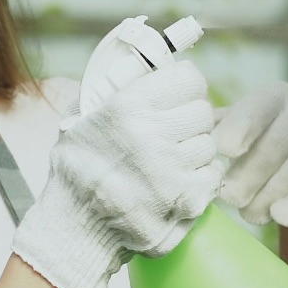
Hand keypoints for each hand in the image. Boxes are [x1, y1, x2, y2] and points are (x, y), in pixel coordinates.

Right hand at [12, 61, 220, 287]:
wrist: (74, 226)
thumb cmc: (77, 168)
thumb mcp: (83, 116)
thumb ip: (115, 86)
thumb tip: (151, 61)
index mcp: (128, 108)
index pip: (189, 79)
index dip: (185, 86)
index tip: (179, 95)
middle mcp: (153, 137)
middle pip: (204, 112)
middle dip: (190, 119)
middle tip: (174, 131)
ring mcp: (172, 172)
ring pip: (210, 145)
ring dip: (194, 150)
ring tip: (170, 159)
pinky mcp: (186, 202)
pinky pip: (213, 177)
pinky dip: (200, 178)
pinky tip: (178, 180)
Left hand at [214, 83, 287, 233]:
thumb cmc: (270, 148)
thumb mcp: (244, 136)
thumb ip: (219, 134)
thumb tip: (186, 138)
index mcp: (273, 96)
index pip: (256, 109)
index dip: (240, 127)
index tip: (224, 150)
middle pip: (277, 141)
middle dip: (251, 174)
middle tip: (231, 199)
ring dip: (275, 192)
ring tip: (253, 214)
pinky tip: (285, 216)